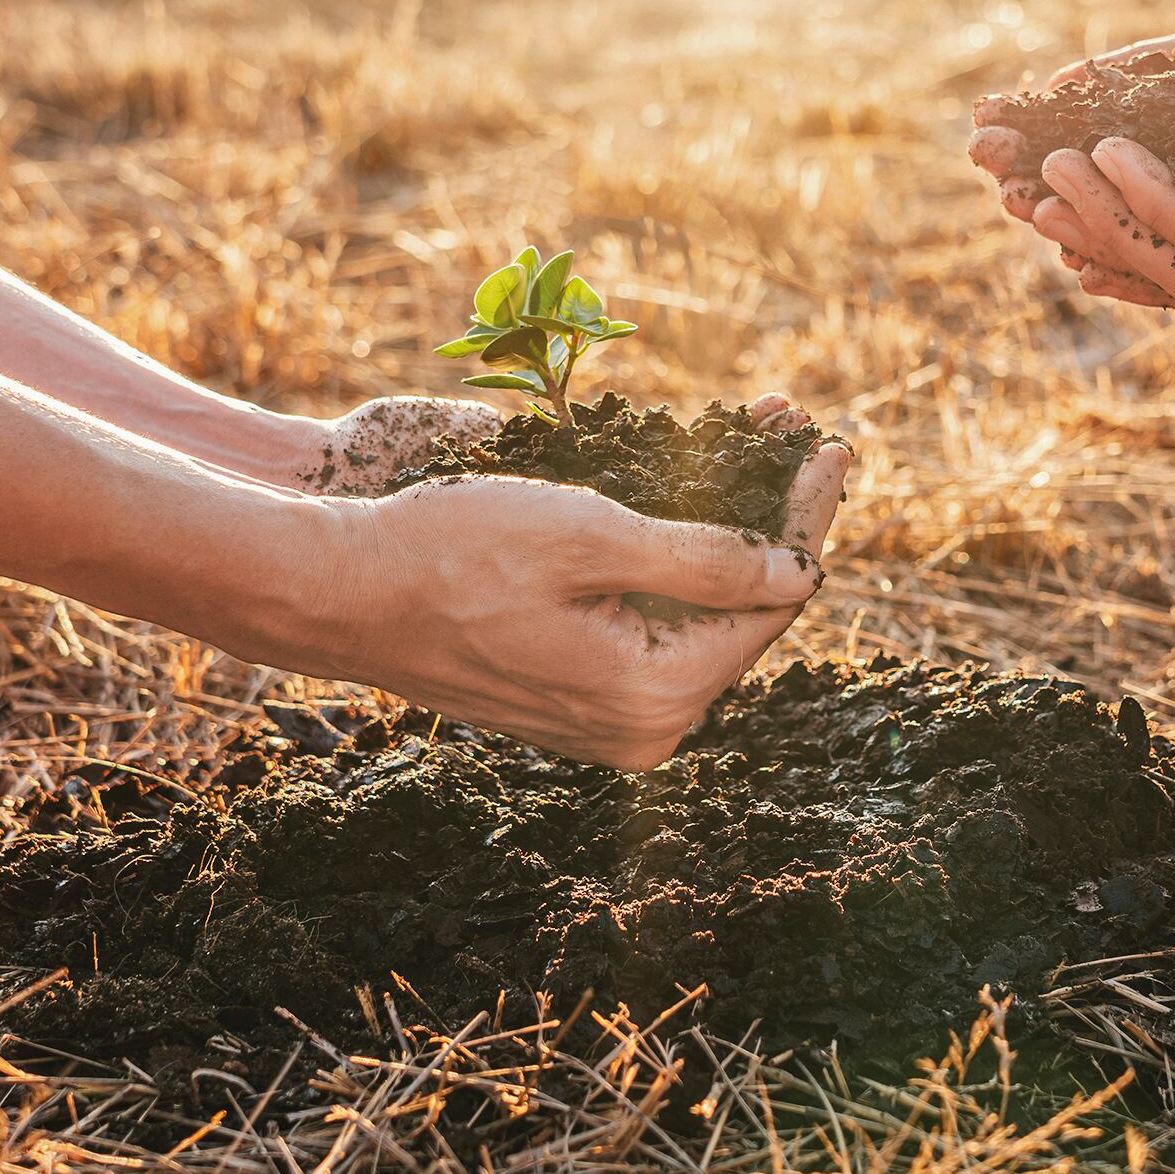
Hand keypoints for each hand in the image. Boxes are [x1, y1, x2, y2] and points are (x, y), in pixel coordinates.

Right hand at [281, 398, 850, 768]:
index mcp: (655, 695)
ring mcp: (608, 725)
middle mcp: (643, 730)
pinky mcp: (577, 702)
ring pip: (700, 622)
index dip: (804, 518)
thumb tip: (796, 572)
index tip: (833, 448)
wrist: (341, 593)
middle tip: (804, 444)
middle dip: (772, 525)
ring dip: (727, 541)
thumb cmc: (454, 551)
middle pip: (741, 616)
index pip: (769, 601)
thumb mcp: (590, 535)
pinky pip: (654, 632)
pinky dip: (676, 570)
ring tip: (764, 459)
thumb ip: (702, 559)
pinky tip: (691, 512)